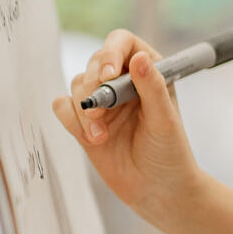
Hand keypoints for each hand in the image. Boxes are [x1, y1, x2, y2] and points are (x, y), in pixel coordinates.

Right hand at [54, 29, 199, 227]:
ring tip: (101, 135)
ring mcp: (104, 101)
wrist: (157, 190)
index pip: (123, 43)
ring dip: (84, 109)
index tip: (109, 75)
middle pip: (95, 62)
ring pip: (77, 85)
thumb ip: (152, 87)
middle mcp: (124, 81)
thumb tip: (140, 57)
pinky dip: (71, 119)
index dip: (111, 52)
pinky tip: (92, 138)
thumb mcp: (164, 119)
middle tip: (101, 113)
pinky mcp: (85, 122)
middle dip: (94, 85)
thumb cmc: (169, 152)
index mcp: (149, 71)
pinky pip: (63, 107)